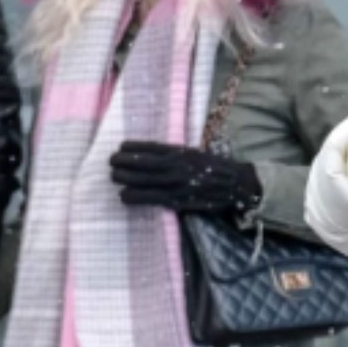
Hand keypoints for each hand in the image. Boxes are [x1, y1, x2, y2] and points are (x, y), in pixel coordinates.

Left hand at [110, 142, 262, 214]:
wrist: (236, 185)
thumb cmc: (216, 168)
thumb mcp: (198, 154)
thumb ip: (178, 154)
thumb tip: (156, 154)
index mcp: (183, 153)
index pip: (154, 148)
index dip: (135, 147)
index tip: (121, 146)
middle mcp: (178, 166)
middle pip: (145, 163)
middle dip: (126, 162)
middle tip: (111, 161)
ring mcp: (178, 184)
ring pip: (146, 180)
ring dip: (126, 178)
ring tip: (113, 176)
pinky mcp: (179, 200)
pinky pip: (154, 198)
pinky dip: (137, 197)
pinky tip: (124, 196)